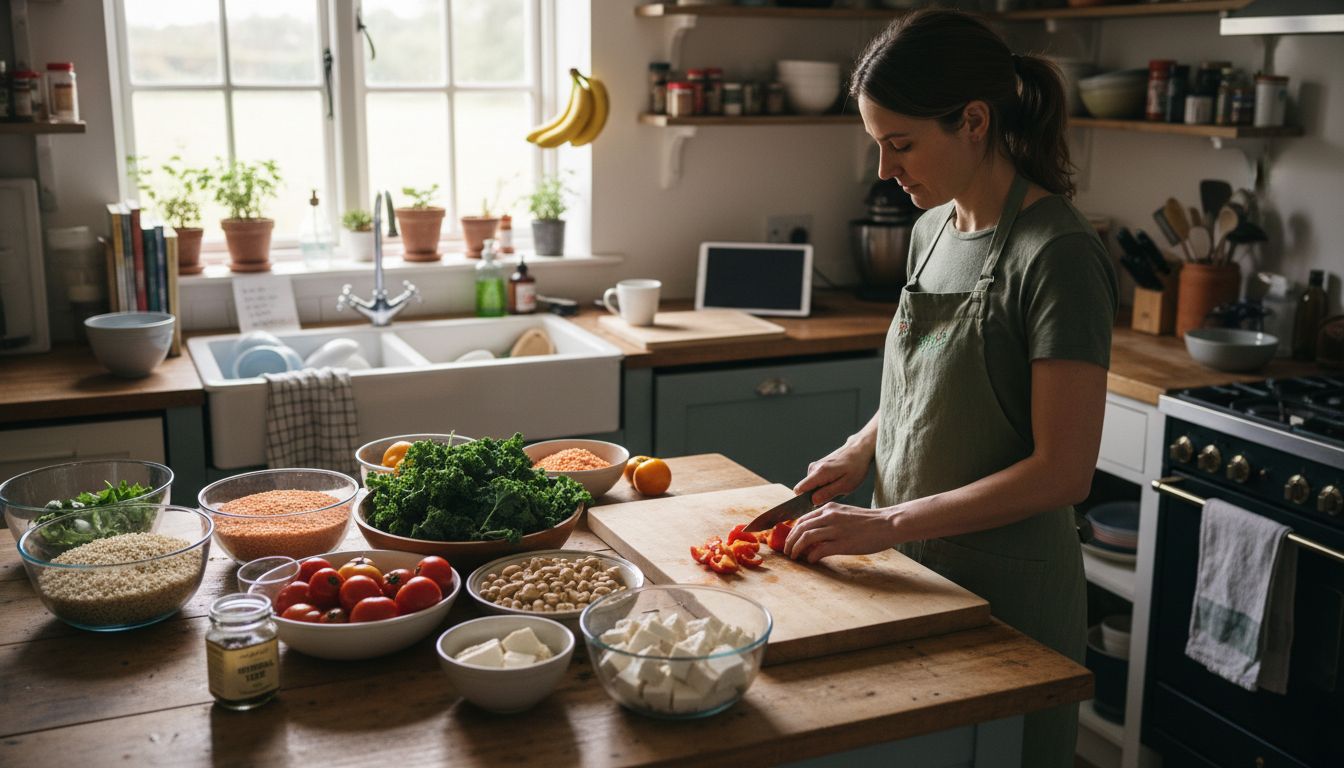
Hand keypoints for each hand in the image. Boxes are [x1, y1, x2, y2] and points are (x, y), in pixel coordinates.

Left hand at [783, 502, 897, 562]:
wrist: (888, 523)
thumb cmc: (869, 521)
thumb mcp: (845, 514)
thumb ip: (830, 520)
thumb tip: (816, 533)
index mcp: (829, 508)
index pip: (802, 519)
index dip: (792, 531)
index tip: (789, 540)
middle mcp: (830, 516)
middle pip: (800, 528)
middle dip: (790, 541)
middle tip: (787, 551)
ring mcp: (836, 529)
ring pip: (806, 537)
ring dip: (796, 549)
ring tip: (794, 557)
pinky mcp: (843, 543)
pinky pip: (819, 549)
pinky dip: (811, 556)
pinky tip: (811, 560)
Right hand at [793, 440, 871, 506]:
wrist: (859, 450)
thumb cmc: (856, 468)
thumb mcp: (846, 485)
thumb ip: (828, 493)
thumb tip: (813, 501)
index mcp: (819, 473)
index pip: (799, 489)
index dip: (803, 500)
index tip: (815, 505)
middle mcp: (814, 468)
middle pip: (805, 489)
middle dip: (817, 496)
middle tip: (835, 494)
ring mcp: (815, 466)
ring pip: (812, 485)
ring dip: (822, 490)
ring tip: (838, 486)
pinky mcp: (818, 466)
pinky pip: (816, 480)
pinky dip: (825, 484)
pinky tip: (836, 481)